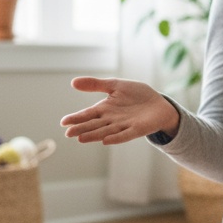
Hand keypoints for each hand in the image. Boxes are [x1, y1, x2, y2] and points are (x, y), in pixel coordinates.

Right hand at [61, 76, 180, 144]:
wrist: (159, 103)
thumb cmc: (137, 95)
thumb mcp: (115, 85)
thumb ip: (96, 85)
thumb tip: (73, 82)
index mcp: (105, 109)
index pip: (88, 114)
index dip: (76, 118)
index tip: (64, 122)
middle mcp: (112, 119)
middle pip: (94, 125)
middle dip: (81, 129)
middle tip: (68, 133)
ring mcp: (124, 125)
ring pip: (106, 131)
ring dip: (94, 135)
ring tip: (81, 139)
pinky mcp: (137, 129)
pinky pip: (125, 135)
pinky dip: (116, 138)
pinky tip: (106, 141)